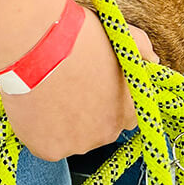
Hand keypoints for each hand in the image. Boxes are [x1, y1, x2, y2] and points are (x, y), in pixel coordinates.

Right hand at [2, 11, 156, 161]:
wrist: (38, 41)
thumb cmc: (78, 35)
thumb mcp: (118, 35)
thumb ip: (141, 49)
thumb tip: (152, 60)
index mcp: (129, 108)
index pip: (125, 114)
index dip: (107, 98)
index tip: (91, 84)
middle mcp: (108, 132)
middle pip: (96, 127)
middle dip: (83, 111)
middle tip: (65, 85)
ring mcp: (78, 144)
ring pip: (69, 136)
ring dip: (59, 120)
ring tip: (45, 91)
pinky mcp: (48, 149)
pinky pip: (43, 142)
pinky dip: (36, 128)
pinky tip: (31, 103)